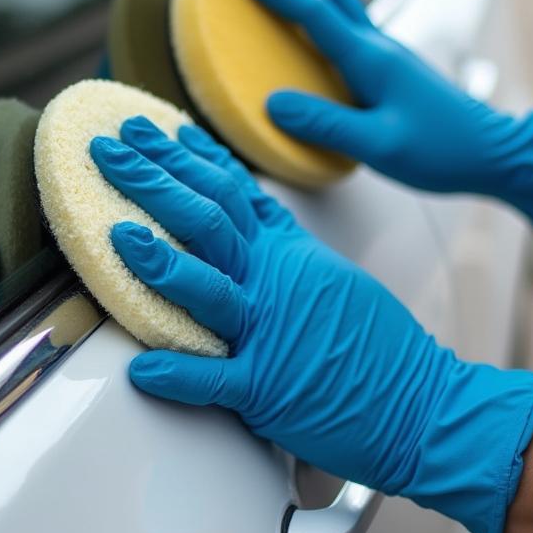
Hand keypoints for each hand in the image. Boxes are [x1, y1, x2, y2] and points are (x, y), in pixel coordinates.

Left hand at [90, 119, 532, 532]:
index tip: (148, 128)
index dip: (185, 158)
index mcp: (289, 256)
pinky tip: (139, 370)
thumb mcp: (328, 277)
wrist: (424, 403)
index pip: (230, 192)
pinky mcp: (270, 390)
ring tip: (118, 233)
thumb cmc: (377, 346)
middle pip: (208, 220)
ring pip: (209, 288)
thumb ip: (284, 248)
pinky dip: (177, 375)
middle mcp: (276, 284)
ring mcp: (272, 335)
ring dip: (160, 262)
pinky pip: (216, 381)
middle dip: (153, 180)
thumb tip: (248, 217)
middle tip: (108, 147)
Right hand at [230, 0, 532, 231]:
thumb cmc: (442, 151)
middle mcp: (378, 46)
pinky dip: (317, 11)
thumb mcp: (379, 146)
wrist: (494, 153)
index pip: (312, 9)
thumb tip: (273, 103)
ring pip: (339, 1)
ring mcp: (385, 54)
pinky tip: (306, 25)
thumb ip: (325, 124)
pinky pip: (345, 25)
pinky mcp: (389, 68)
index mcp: (371, 58)